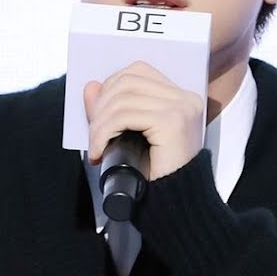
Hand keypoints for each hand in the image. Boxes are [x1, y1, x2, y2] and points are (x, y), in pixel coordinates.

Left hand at [84, 61, 203, 181]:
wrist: (176, 203)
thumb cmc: (156, 173)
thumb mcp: (130, 135)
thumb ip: (113, 108)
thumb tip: (91, 86)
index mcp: (180, 97)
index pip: (138, 72)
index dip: (111, 88)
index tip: (100, 116)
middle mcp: (185, 98)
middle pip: (127, 82)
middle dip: (101, 108)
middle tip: (94, 136)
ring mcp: (181, 108)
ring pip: (122, 100)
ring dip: (99, 124)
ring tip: (96, 146)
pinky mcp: (172, 122)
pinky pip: (124, 117)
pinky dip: (103, 133)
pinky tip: (100, 151)